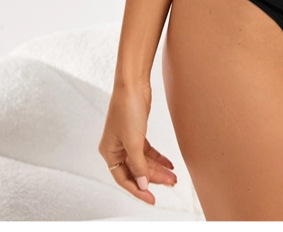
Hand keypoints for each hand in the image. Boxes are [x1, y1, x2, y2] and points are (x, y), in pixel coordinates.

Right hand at [98, 84, 176, 204]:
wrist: (133, 84)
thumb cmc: (127, 108)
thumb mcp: (133, 142)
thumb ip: (138, 165)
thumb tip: (143, 184)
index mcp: (109, 152)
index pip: (124, 178)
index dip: (138, 190)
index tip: (152, 198)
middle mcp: (116, 148)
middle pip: (136, 170)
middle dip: (153, 178)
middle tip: (170, 184)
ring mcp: (127, 139)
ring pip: (143, 161)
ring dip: (158, 169)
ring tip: (173, 176)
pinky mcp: (137, 131)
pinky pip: (147, 151)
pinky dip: (157, 157)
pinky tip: (168, 163)